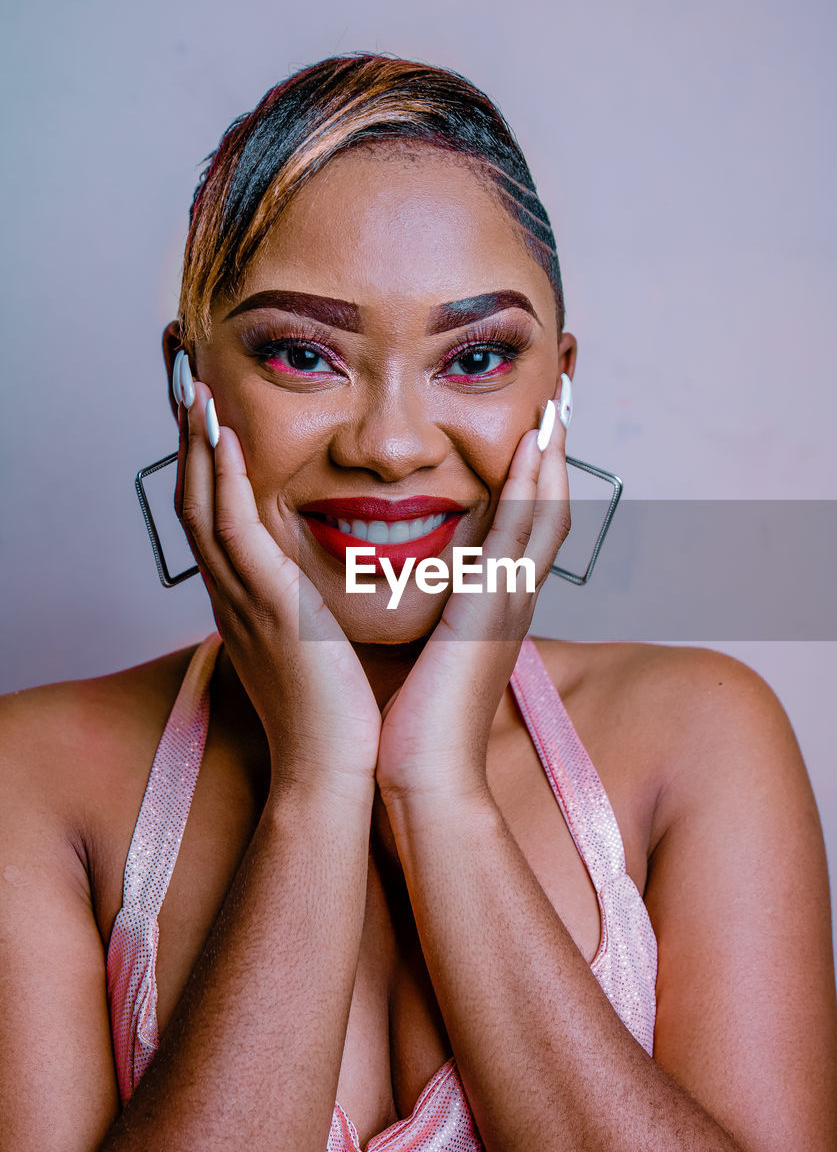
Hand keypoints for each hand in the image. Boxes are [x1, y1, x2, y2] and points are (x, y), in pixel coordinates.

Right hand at [176, 376, 380, 805]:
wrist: (334, 768)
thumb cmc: (335, 713)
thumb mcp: (315, 646)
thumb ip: (310, 607)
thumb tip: (323, 583)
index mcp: (247, 601)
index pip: (215, 518)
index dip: (205, 465)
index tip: (210, 416)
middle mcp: (232, 595)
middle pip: (193, 501)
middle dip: (188, 441)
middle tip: (186, 384)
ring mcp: (243, 600)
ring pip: (201, 507)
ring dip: (195, 446)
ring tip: (195, 390)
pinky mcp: (267, 607)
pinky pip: (232, 532)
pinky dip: (222, 482)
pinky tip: (224, 438)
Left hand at [375, 400, 569, 803]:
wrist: (425, 777)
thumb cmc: (415, 726)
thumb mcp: (423, 658)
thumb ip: (422, 620)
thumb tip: (403, 594)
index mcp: (493, 608)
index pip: (521, 527)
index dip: (531, 477)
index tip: (529, 429)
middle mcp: (513, 599)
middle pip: (548, 508)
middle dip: (554, 452)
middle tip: (560, 395)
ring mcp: (512, 603)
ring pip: (546, 512)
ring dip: (553, 455)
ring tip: (557, 400)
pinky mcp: (498, 609)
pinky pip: (523, 535)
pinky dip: (532, 487)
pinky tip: (533, 445)